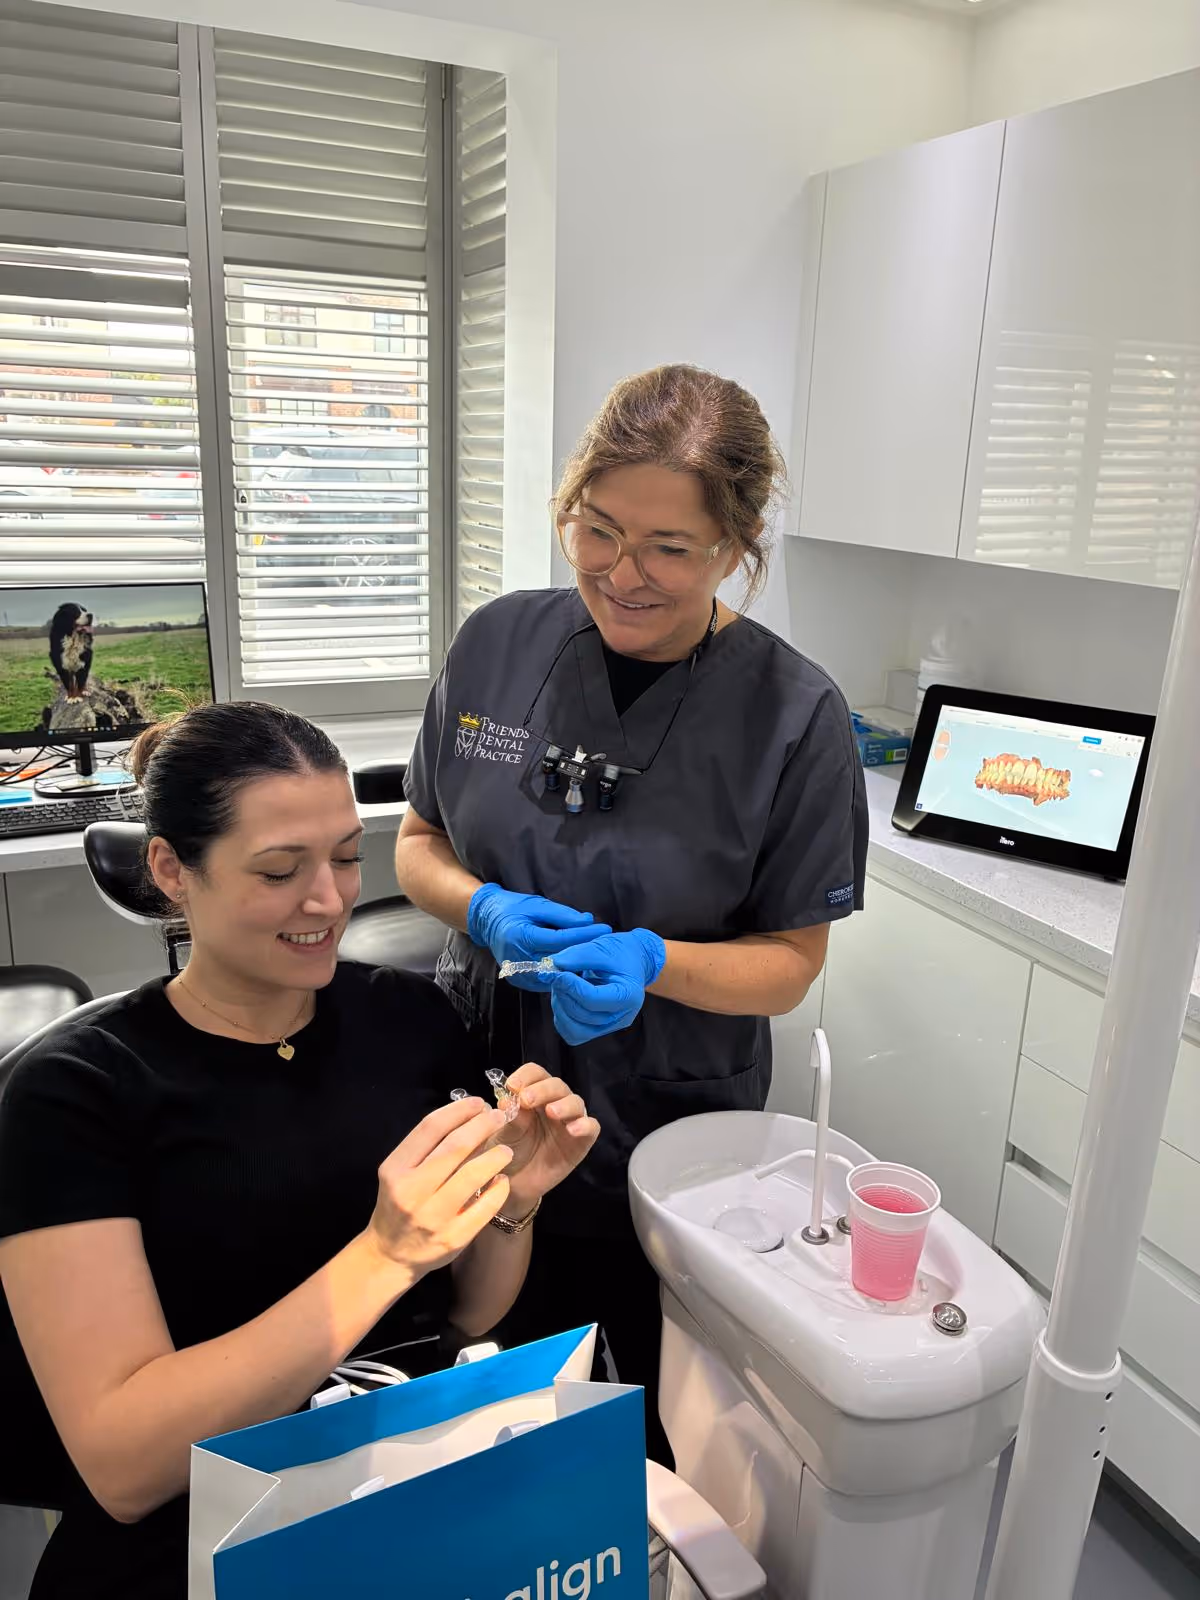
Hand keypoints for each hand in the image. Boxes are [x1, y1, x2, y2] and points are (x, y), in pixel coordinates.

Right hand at [366, 1099, 514, 1278]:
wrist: (391, 1255)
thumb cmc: (399, 1203)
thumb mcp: (399, 1172)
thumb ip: (427, 1148)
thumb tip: (468, 1117)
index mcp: (395, 1170)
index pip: (430, 1128)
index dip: (458, 1110)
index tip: (477, 1103)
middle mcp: (411, 1192)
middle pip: (454, 1147)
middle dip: (482, 1126)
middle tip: (498, 1118)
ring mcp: (433, 1217)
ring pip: (473, 1175)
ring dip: (495, 1156)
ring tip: (506, 1150)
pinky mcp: (454, 1238)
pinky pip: (485, 1207)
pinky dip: (499, 1189)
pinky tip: (501, 1180)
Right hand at [467, 884, 611, 991]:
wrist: (488, 921)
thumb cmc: (515, 908)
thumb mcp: (539, 904)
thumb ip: (563, 915)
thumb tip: (588, 921)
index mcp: (522, 936)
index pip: (561, 939)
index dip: (585, 934)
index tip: (605, 929)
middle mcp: (519, 958)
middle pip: (561, 959)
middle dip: (585, 950)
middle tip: (606, 944)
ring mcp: (519, 973)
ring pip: (556, 973)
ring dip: (577, 965)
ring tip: (597, 955)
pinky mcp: (521, 981)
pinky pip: (548, 980)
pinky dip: (564, 973)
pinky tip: (579, 965)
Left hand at [492, 1064, 599, 1213]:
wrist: (514, 1185)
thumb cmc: (508, 1152)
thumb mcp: (503, 1135)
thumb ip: (509, 1118)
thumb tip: (506, 1100)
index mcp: (534, 1095)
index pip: (536, 1074)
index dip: (525, 1075)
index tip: (511, 1085)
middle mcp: (554, 1103)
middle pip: (556, 1085)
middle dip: (542, 1089)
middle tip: (526, 1100)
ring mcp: (570, 1121)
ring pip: (575, 1102)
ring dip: (564, 1104)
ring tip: (552, 1111)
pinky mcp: (582, 1141)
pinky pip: (592, 1127)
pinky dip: (585, 1125)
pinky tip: (573, 1129)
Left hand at [548, 929, 666, 1046]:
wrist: (634, 961)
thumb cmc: (621, 953)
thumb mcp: (603, 947)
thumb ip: (578, 956)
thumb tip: (553, 965)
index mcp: (628, 995)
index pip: (592, 999)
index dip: (569, 986)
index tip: (556, 972)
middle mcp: (621, 1017)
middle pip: (582, 1015)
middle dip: (563, 995)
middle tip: (555, 975)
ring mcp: (610, 1027)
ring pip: (575, 1031)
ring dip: (560, 1008)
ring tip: (559, 987)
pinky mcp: (598, 1030)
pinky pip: (573, 1034)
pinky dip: (562, 1017)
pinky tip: (564, 997)